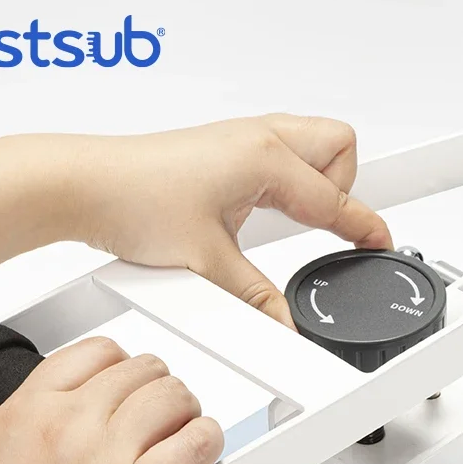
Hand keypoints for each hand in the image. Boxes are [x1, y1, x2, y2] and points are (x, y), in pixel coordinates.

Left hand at [68, 114, 393, 325]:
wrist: (82, 186)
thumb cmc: (132, 202)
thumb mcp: (207, 263)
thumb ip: (256, 298)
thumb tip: (283, 325)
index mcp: (265, 158)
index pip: (336, 197)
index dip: (364, 226)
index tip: (379, 243)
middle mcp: (257, 138)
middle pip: (339, 147)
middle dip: (345, 185)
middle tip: (334, 227)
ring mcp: (240, 139)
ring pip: (311, 143)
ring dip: (317, 178)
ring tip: (300, 221)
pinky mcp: (222, 150)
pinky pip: (279, 153)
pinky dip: (287, 179)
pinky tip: (264, 212)